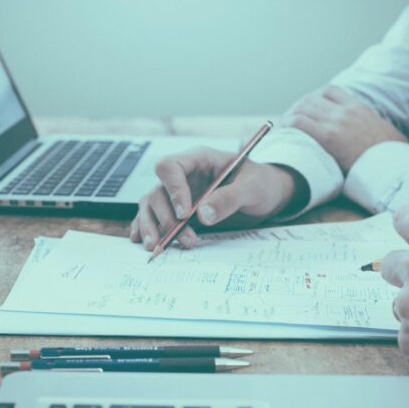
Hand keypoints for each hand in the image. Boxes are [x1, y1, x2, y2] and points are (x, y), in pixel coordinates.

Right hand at [130, 147, 307, 249]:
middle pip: (157, 191)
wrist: (267, 194)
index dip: (173, 190)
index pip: (170, 167)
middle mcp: (183, 175)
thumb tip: (203, 215)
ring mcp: (178, 192)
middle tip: (184, 239)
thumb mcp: (252, 187)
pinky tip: (142, 241)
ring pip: (151, 205)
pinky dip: (145, 228)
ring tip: (158, 247)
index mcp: (199, 159)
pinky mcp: (177, 209)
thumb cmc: (261, 183)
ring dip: (152, 227)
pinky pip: (154, 216)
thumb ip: (229, 198)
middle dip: (166, 218)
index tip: (184, 214)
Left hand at [284, 85, 406, 172]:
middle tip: (289, 120)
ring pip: (303, 107)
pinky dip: (288, 125)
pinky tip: (283, 133)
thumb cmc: (392, 158)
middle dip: (297, 108)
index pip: (330, 91)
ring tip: (283, 128)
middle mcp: (346, 110)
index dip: (314, 98)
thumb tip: (382, 135)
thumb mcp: (390, 135)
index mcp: (359, 108)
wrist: (393, 167)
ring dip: (289, 115)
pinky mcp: (329, 136)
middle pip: (311, 98)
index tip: (307, 109)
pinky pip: (299, 122)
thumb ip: (378, 129)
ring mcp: (337, 121)